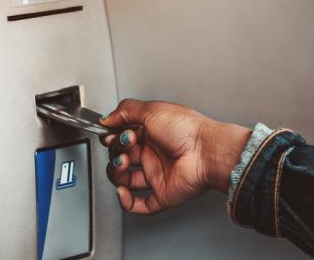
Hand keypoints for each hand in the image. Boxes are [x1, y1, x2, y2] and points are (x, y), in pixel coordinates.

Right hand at [100, 99, 250, 214]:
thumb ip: (126, 110)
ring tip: (124, 162)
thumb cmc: (186, 129)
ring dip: (116, 172)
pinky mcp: (162, 194)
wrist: (206, 151)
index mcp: (151, 133)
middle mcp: (153, 154)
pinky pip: (138, 204)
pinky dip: (125, 201)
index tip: (111, 132)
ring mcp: (157, 174)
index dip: (113, 136)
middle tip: (127, 143)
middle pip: (121, 157)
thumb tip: (107, 118)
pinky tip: (122, 190)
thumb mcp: (152, 110)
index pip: (122, 137)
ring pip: (125, 180)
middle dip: (116, 150)